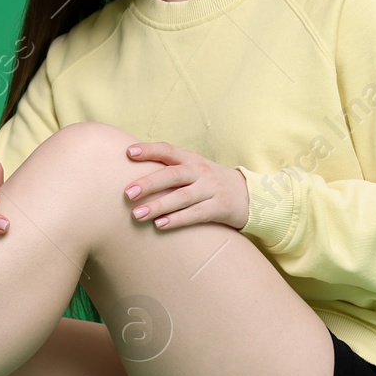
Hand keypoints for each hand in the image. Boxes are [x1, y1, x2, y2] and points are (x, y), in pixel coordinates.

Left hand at [122, 141, 248, 230]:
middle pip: (173, 175)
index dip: (149, 150)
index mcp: (190, 159)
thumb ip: (168, 168)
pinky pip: (196, 214)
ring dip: (158, 206)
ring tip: (137, 215)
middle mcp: (200, 172)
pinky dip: (178, 220)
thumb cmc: (207, 182)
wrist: (247, 195)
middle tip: (127, 193)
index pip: (168, 150)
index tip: (128, 153)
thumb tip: (129, 169)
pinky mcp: (219, 207)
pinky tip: (160, 225)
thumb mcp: (192, 169)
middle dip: (149, 183)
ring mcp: (211, 189)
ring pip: (182, 197)